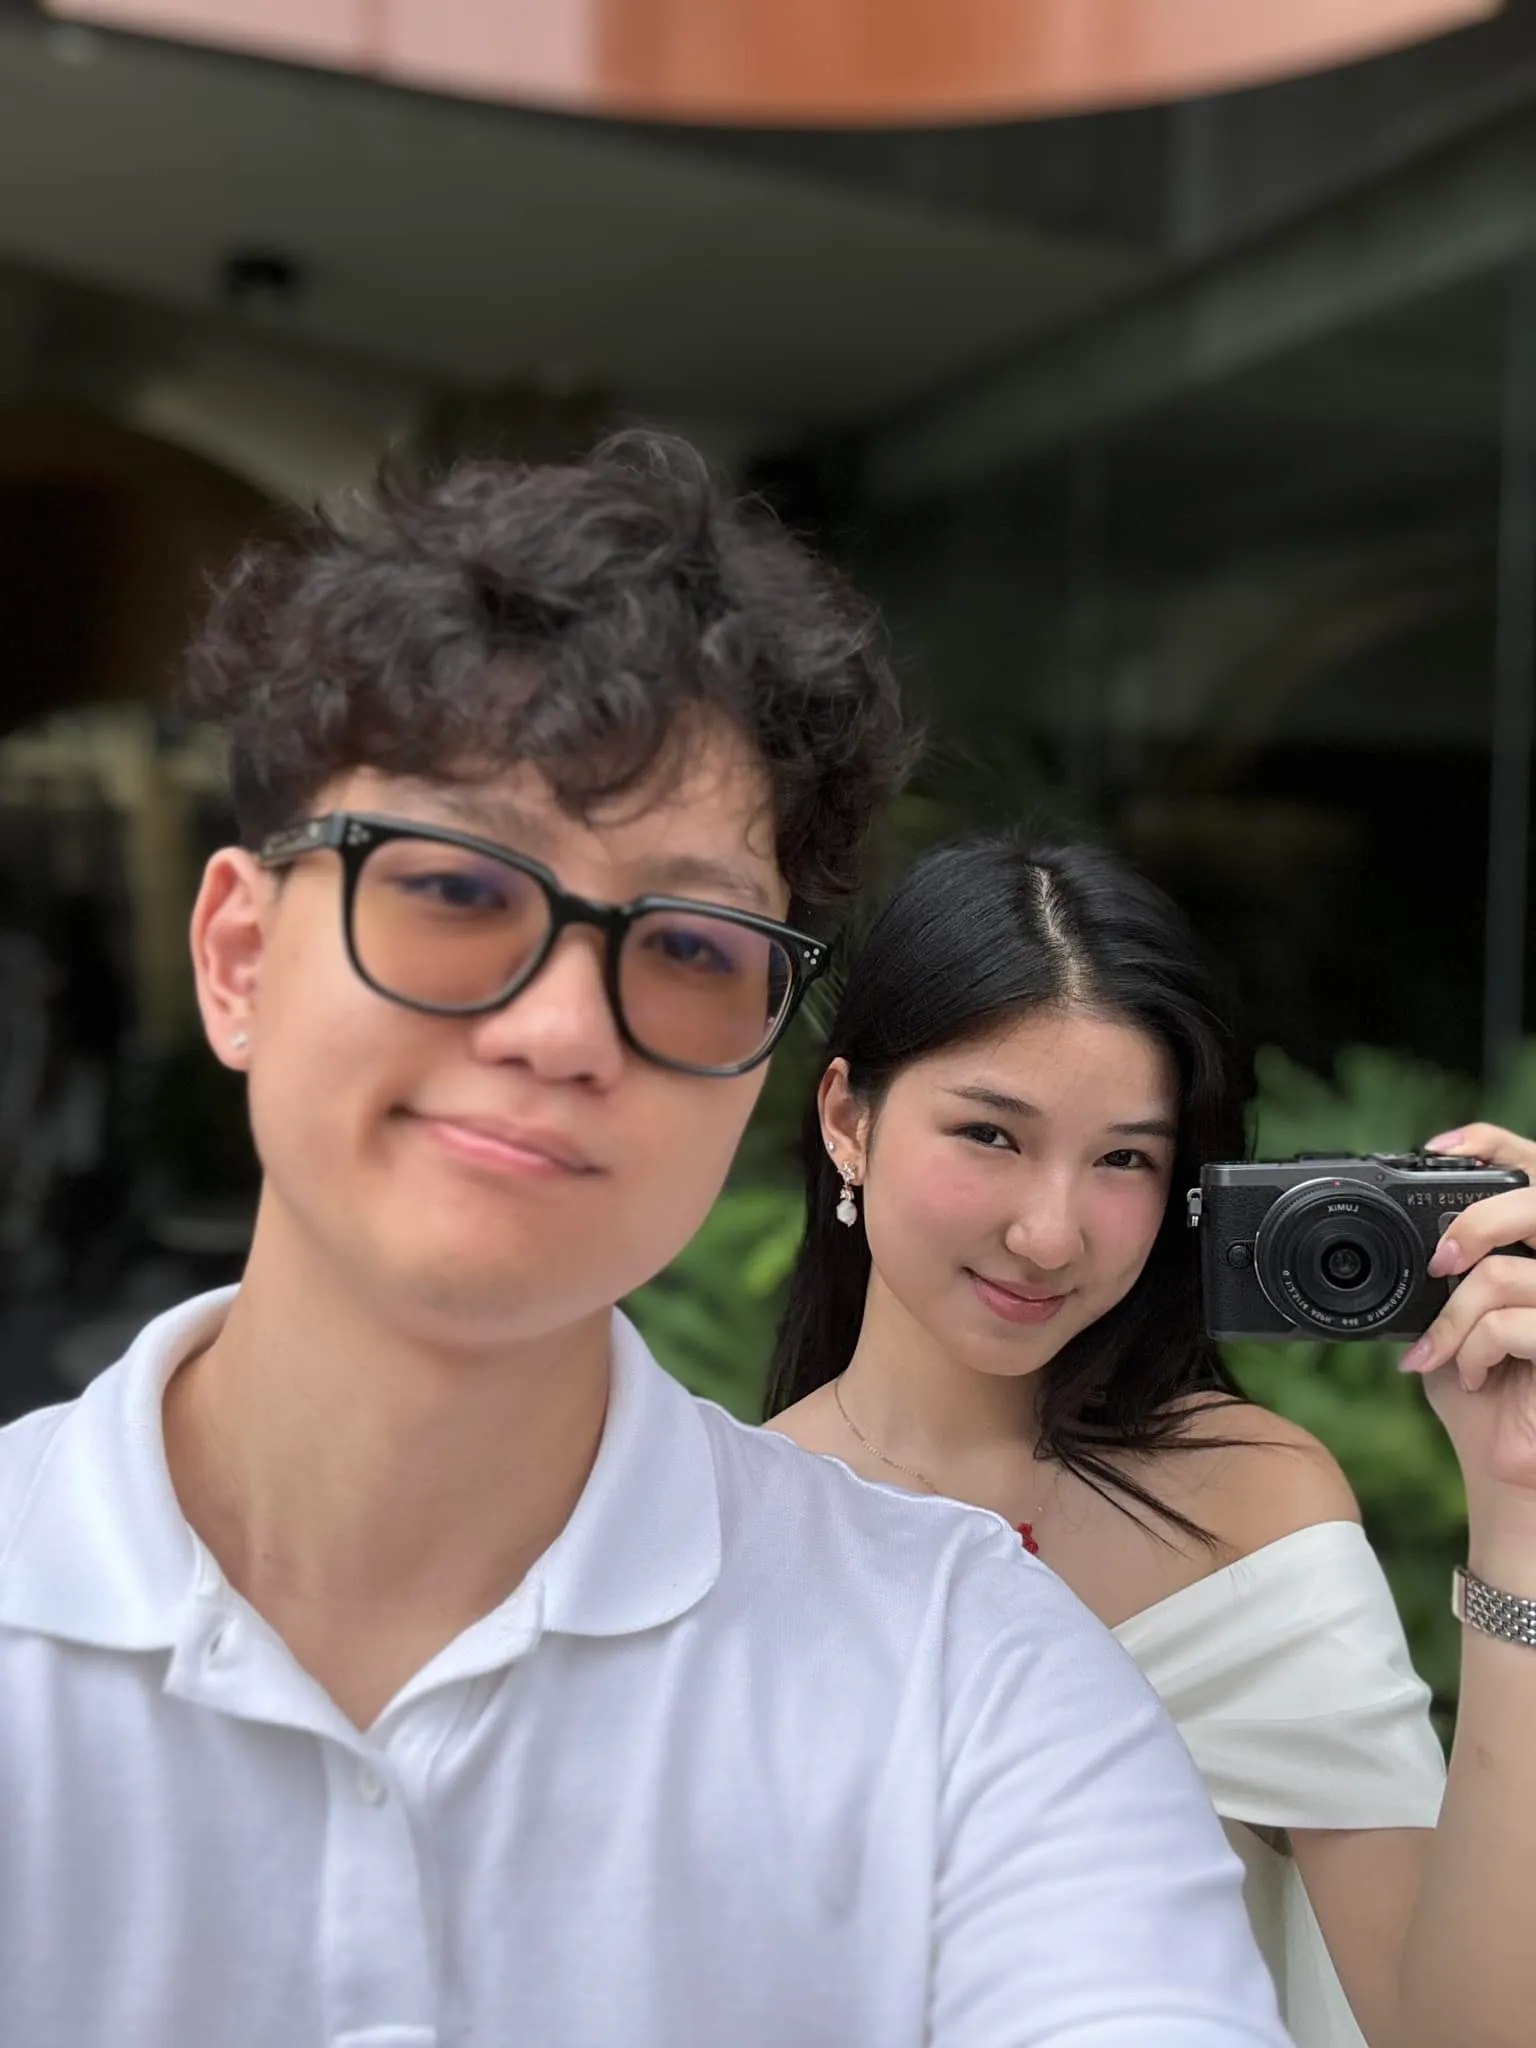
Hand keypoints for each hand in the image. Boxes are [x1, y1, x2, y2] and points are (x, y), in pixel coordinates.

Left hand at [1400, 1124, 1535, 1521]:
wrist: (1508, 1468)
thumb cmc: (1485, 1393)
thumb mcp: (1451, 1318)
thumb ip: (1444, 1273)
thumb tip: (1398, 1235)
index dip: (1494, 1142)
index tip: (1439, 1149)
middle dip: (1475, 1225)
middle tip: (1439, 1264)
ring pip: (1504, 1276)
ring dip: (1455, 1321)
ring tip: (1445, 1355)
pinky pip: (1513, 1325)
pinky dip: (1472, 1350)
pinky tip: (1471, 1375)